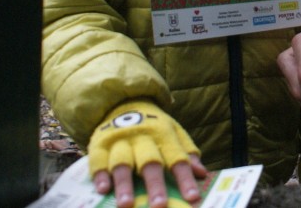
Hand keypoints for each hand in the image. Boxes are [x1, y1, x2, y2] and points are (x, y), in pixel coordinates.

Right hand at [88, 100, 206, 207]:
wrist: (125, 102)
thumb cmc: (155, 126)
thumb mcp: (175, 133)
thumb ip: (188, 153)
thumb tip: (202, 174)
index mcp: (165, 135)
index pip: (178, 159)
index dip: (186, 179)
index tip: (193, 198)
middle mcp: (143, 137)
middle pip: (150, 162)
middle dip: (155, 185)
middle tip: (159, 207)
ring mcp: (120, 140)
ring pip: (122, 163)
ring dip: (124, 184)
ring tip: (127, 205)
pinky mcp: (99, 143)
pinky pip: (98, 160)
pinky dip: (100, 175)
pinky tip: (103, 190)